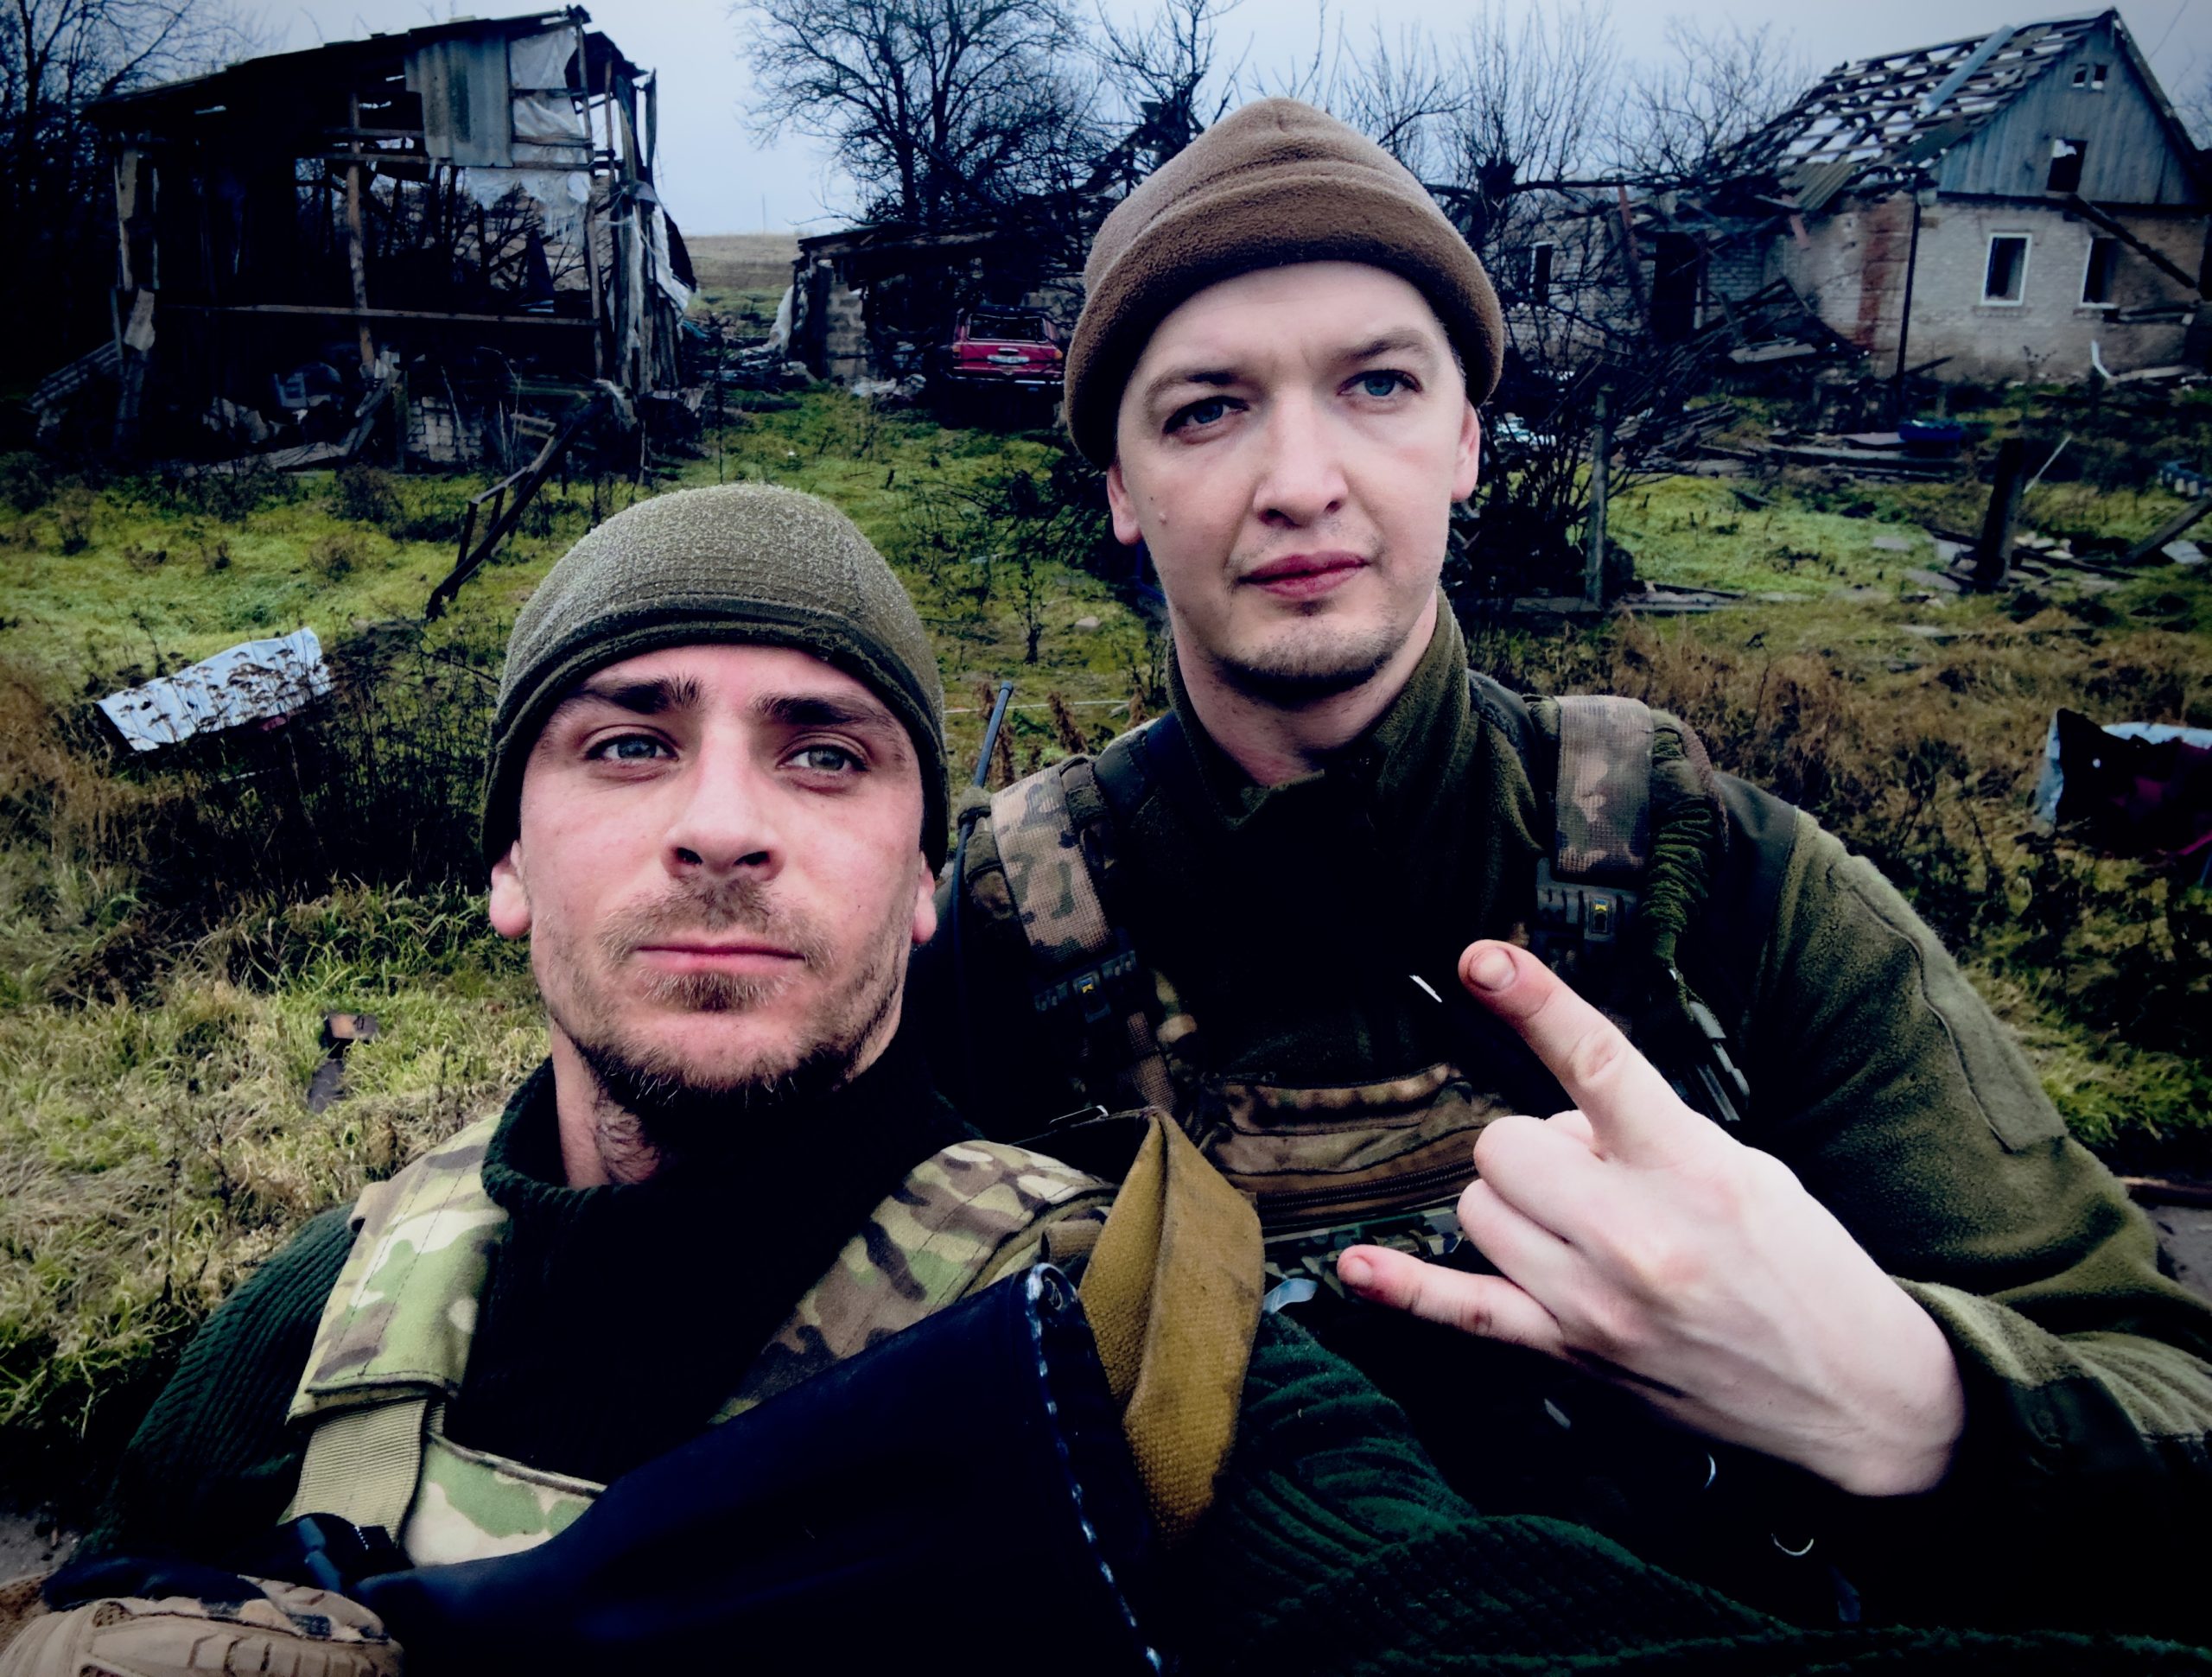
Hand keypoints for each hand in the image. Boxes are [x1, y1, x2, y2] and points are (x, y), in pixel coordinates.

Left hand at [1338, 940, 1965, 1496]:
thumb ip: (1647, 1135)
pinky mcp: (1570, 1356)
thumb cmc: (1803, 1268)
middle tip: (1601, 1178)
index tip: (1484, 958)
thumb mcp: (1746, 1170)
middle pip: (1505, 1143)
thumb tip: (1559, 1125)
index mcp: (1691, 1171)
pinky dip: (1404, 1289)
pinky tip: (1356, 1268)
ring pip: (1478, 1208)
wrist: (1855, 1397)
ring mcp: (1592, 1302)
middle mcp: (1634, 1236)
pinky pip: (1462, 1311)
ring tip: (1584, 1230)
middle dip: (1540, 1147)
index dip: (1535, 1003)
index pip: (1598, 1064)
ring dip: (1516, 1205)